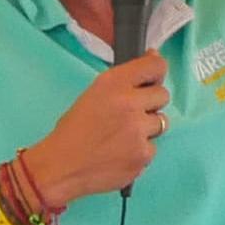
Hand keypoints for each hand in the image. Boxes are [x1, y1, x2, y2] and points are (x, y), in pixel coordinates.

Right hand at [21, 52, 168, 202]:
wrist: (61, 165)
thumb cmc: (74, 129)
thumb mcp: (94, 93)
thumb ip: (124, 80)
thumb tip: (153, 59)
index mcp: (113, 83)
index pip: (155, 66)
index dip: (157, 72)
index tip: (153, 79)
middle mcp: (129, 103)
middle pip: (163, 95)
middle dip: (150, 104)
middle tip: (130, 115)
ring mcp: (138, 130)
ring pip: (161, 123)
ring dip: (146, 129)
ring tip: (121, 137)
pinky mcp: (143, 155)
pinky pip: (152, 148)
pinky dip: (140, 152)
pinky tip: (120, 154)